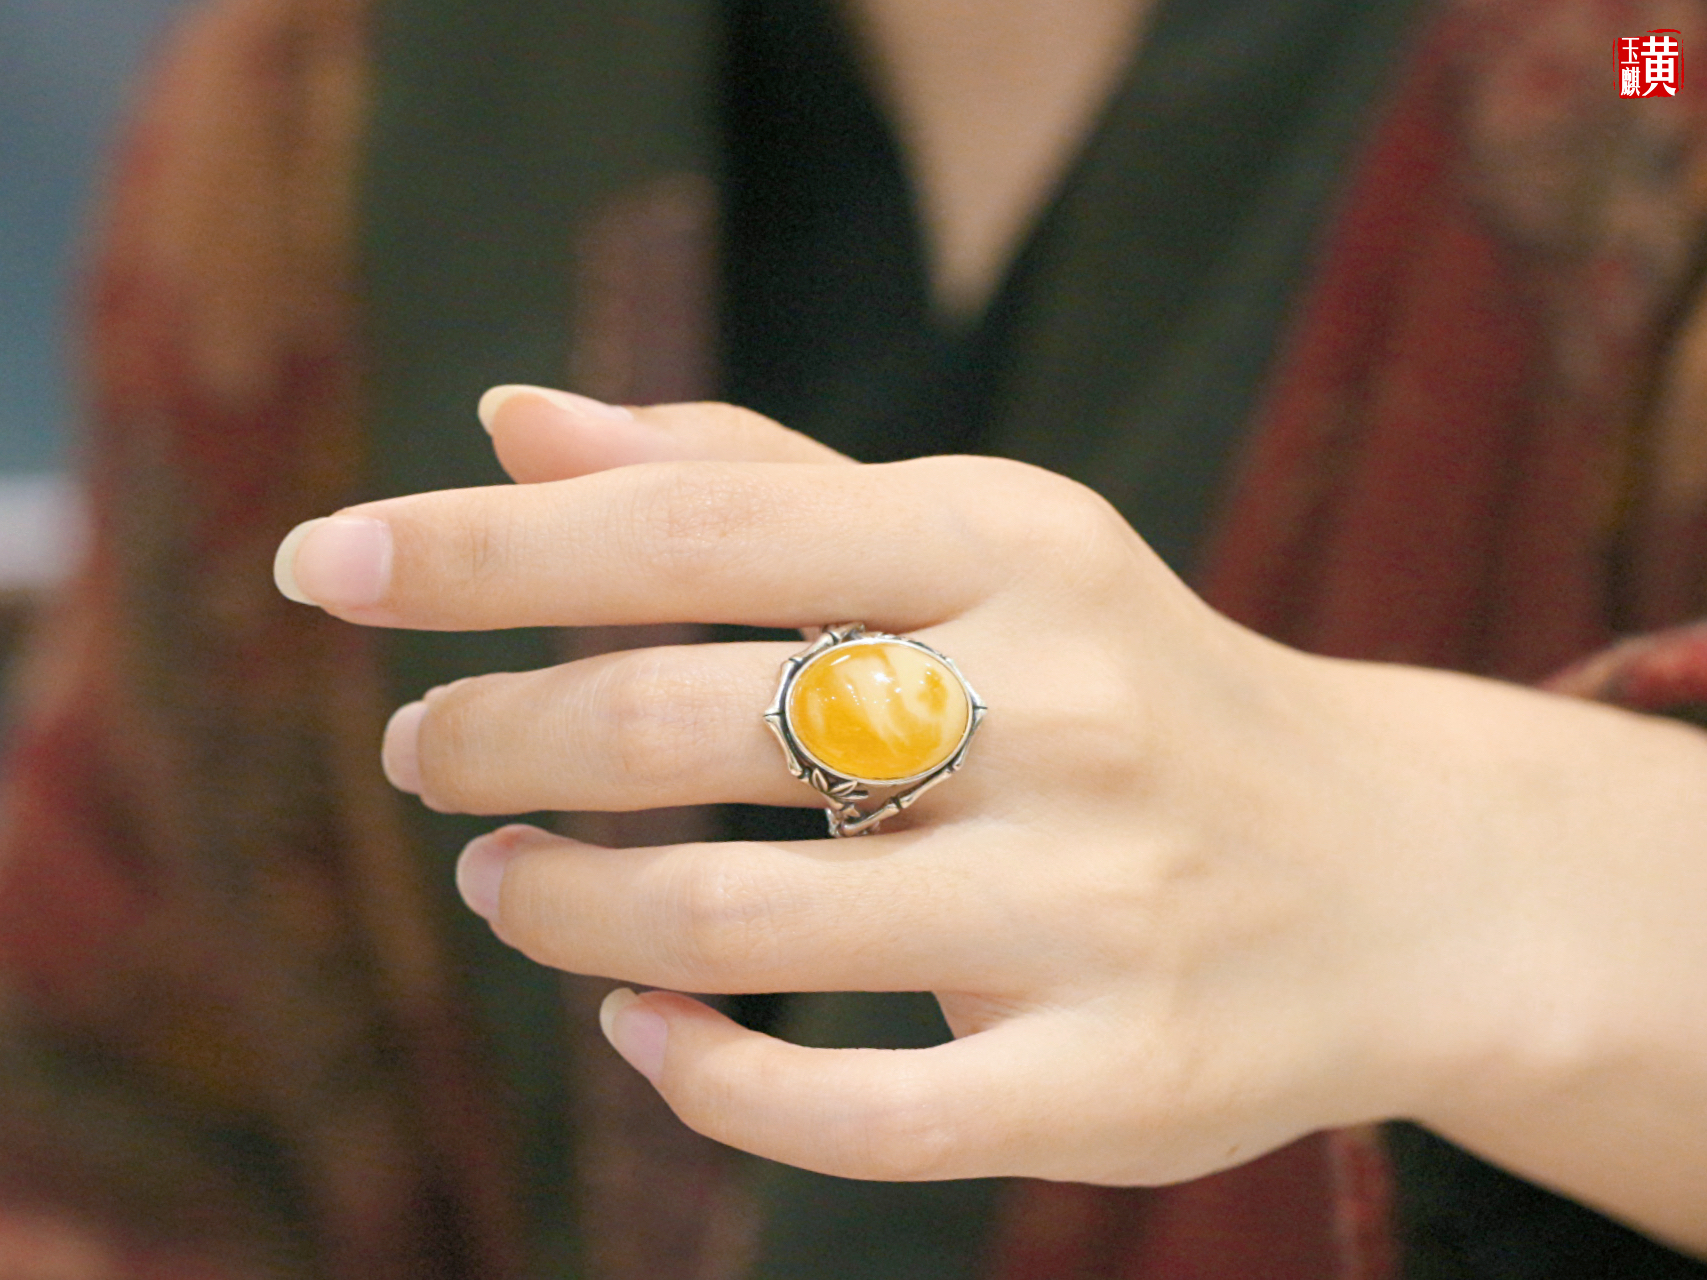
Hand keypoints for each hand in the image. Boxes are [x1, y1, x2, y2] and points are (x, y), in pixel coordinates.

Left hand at [274, 388, 1706, 1251]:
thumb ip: (747, 477)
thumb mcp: (972, 543)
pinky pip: (851, 1112)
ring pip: (731, 921)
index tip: (323, 566)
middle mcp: (1062, 707)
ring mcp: (1093, 905)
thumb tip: (518, 421)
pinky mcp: (1108, 1078)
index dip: (484, 548)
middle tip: (423, 752)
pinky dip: (699, 1075)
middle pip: (684, 716)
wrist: (1388, 877)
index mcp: (1013, 543)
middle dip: (497, 733)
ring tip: (503, 878)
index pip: (695, 520)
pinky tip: (636, 1029)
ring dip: (562, 902)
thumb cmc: (1122, 687)